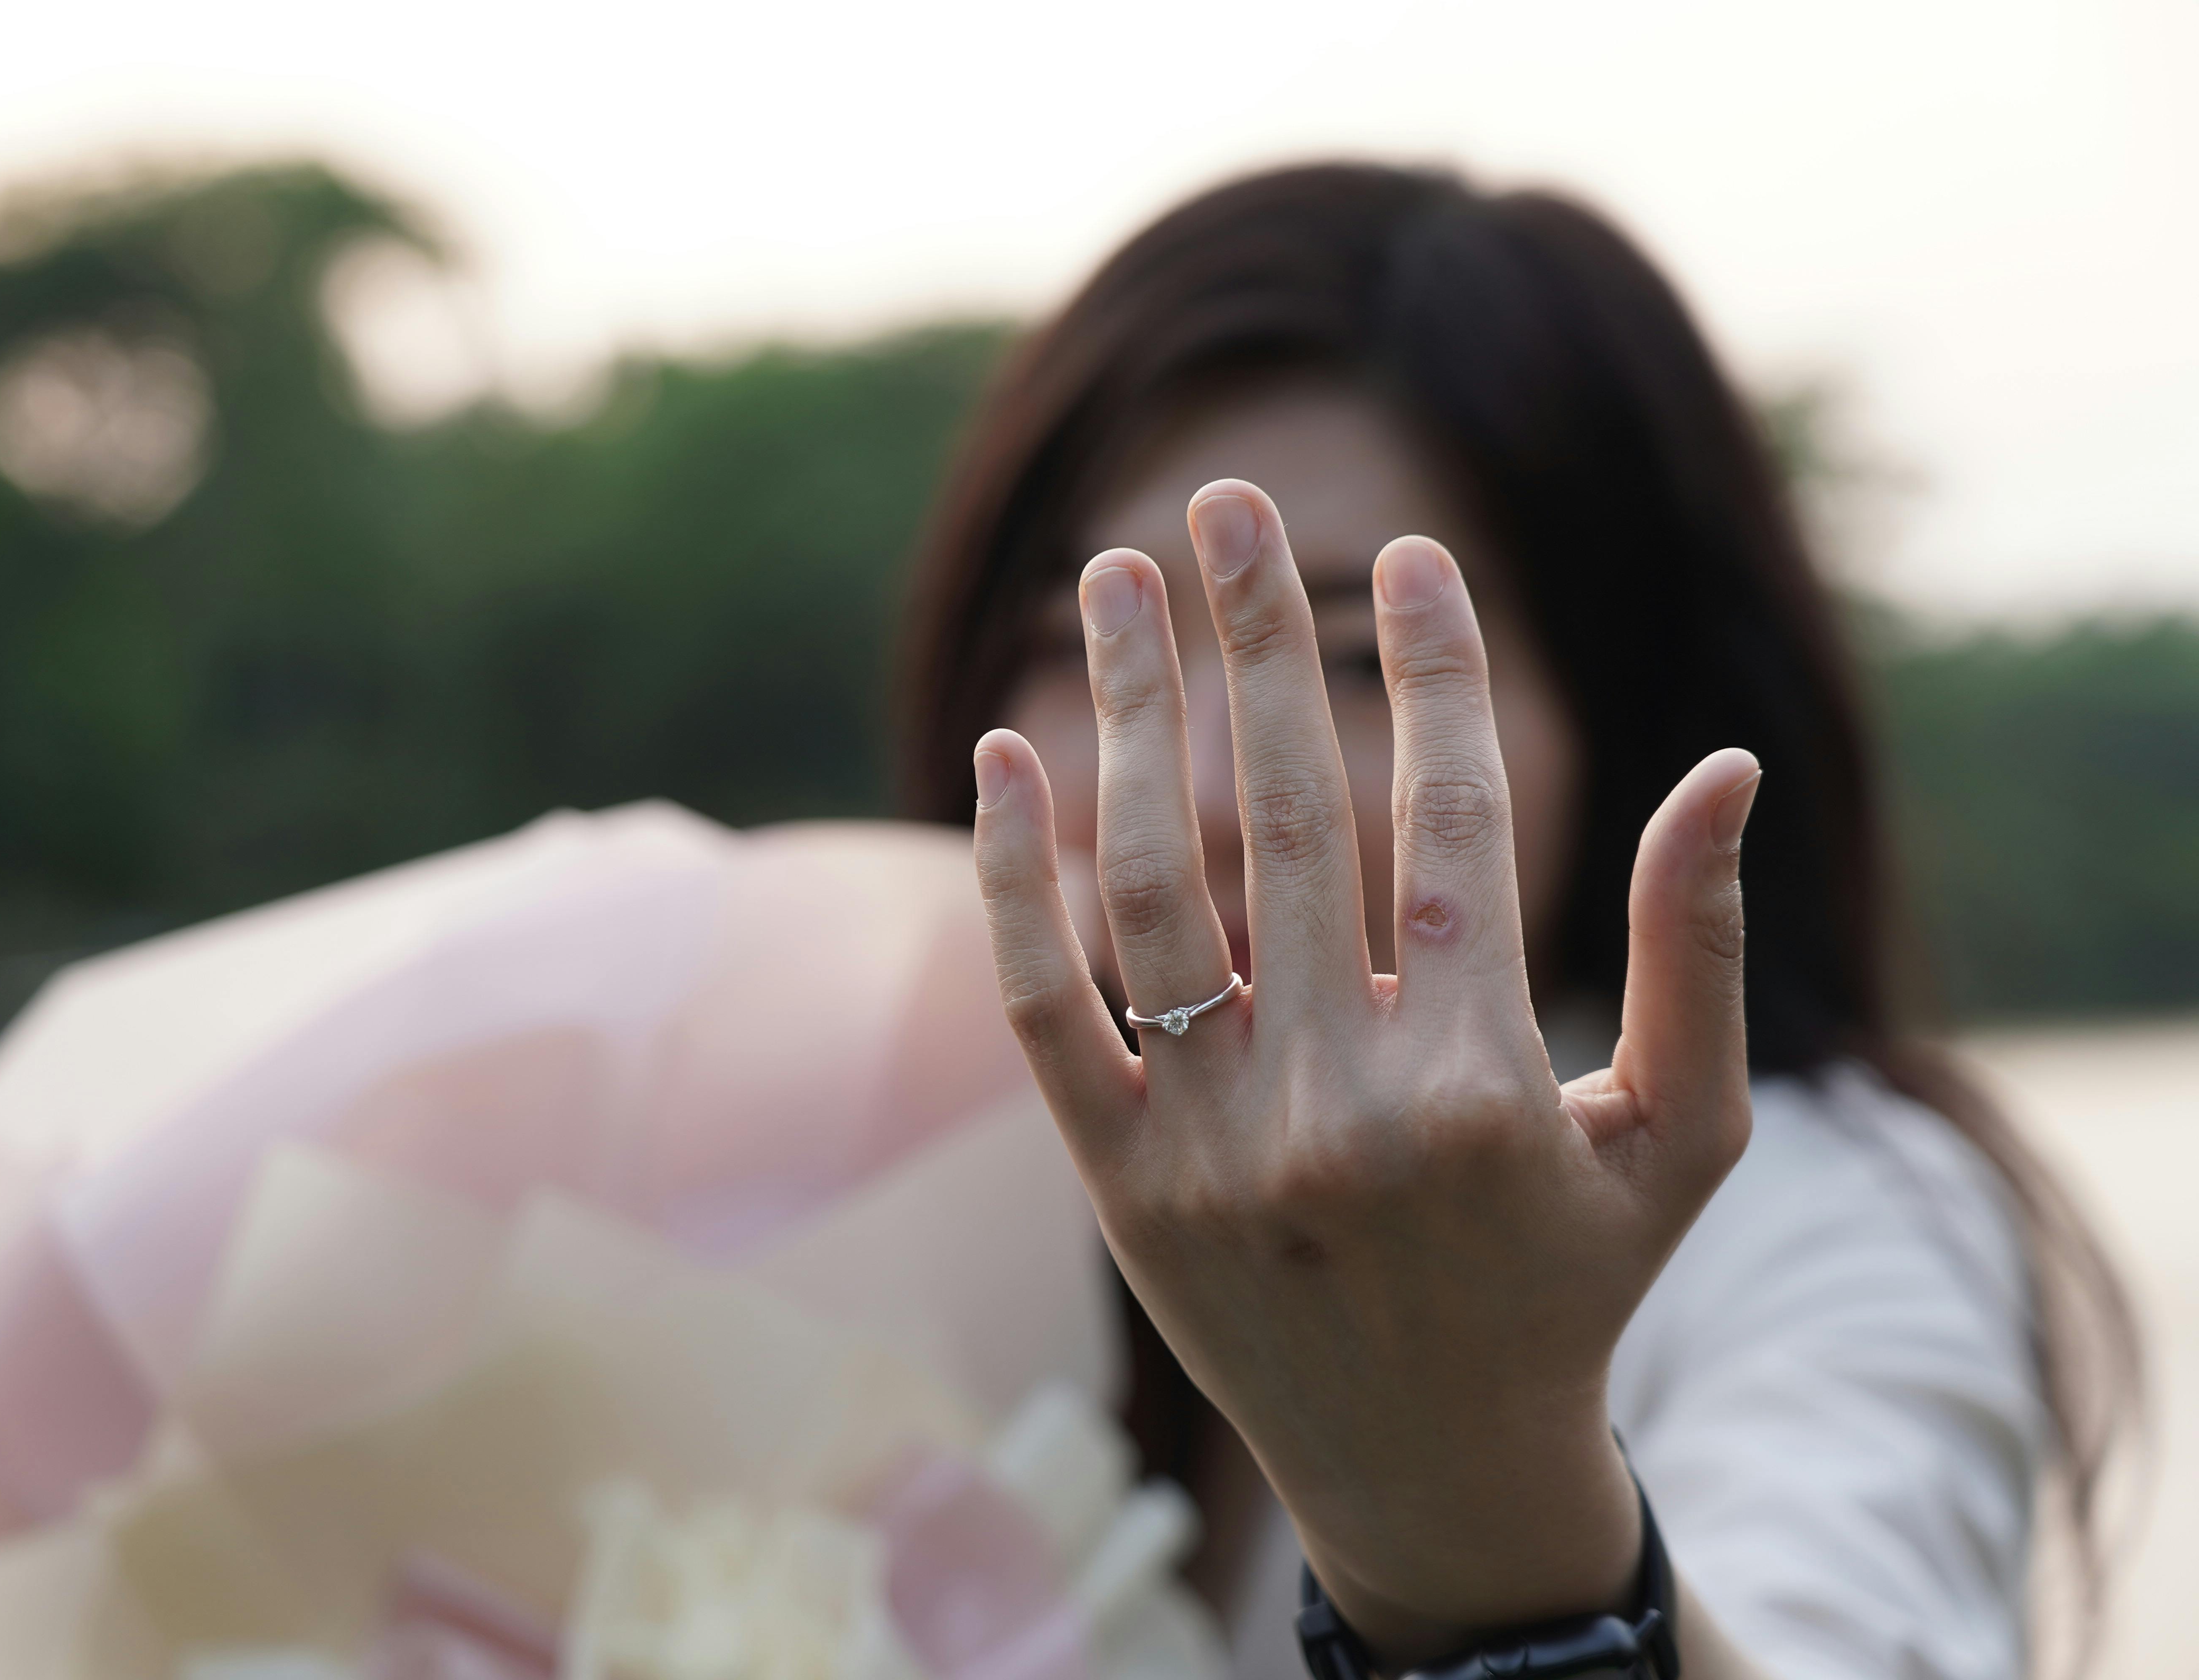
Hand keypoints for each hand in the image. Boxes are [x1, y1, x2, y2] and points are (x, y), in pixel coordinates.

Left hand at [970, 480, 1761, 1664]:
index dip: (1436, 674)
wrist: (1431, 1466)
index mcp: (1487, 1085)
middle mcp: (1341, 1110)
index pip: (1454, 824)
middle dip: (1263, 644)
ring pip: (1156, 889)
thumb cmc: (1571, 1282)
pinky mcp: (1120, 1190)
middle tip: (1229, 505)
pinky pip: (1048, 1011)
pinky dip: (1014, 885)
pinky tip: (1004, 760)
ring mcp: (1216, 1151)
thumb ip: (1700, 955)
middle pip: (1291, 820)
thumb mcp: (1685, 1140)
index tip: (1413, 559)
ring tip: (1116, 578)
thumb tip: (1725, 769)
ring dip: (1132, 718)